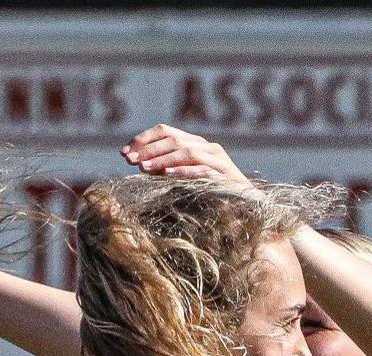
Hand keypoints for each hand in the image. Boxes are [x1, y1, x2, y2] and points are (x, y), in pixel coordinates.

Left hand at [122, 124, 251, 187]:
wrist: (247, 208)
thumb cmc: (212, 196)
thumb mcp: (184, 180)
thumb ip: (166, 170)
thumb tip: (140, 165)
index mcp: (196, 145)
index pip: (166, 131)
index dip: (143, 139)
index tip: (124, 152)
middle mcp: (207, 148)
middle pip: (174, 139)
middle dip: (148, 149)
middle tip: (129, 160)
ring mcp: (218, 160)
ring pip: (187, 151)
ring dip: (162, 159)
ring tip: (142, 168)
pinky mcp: (225, 176)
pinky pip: (202, 170)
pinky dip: (184, 171)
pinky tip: (167, 176)